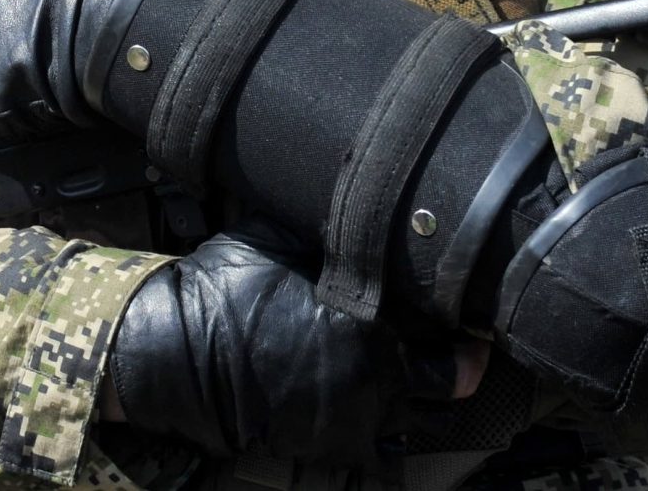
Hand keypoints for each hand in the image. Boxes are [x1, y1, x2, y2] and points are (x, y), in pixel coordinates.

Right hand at [106, 223, 480, 465]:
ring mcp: (364, 415)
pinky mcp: (341, 446)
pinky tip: (381, 408)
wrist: (182, 360)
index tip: (460, 297)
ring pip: (433, 417)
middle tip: (465, 344)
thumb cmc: (224, 293)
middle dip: (464, 359)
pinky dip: (393, 430)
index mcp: (370, 314)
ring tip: (426, 377)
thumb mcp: (273, 235)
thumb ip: (323, 227)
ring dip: (433, 396)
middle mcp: (380, 370)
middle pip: (458, 374)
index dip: (457, 305)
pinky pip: (391, 449)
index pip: (445, 314)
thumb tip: (350, 198)